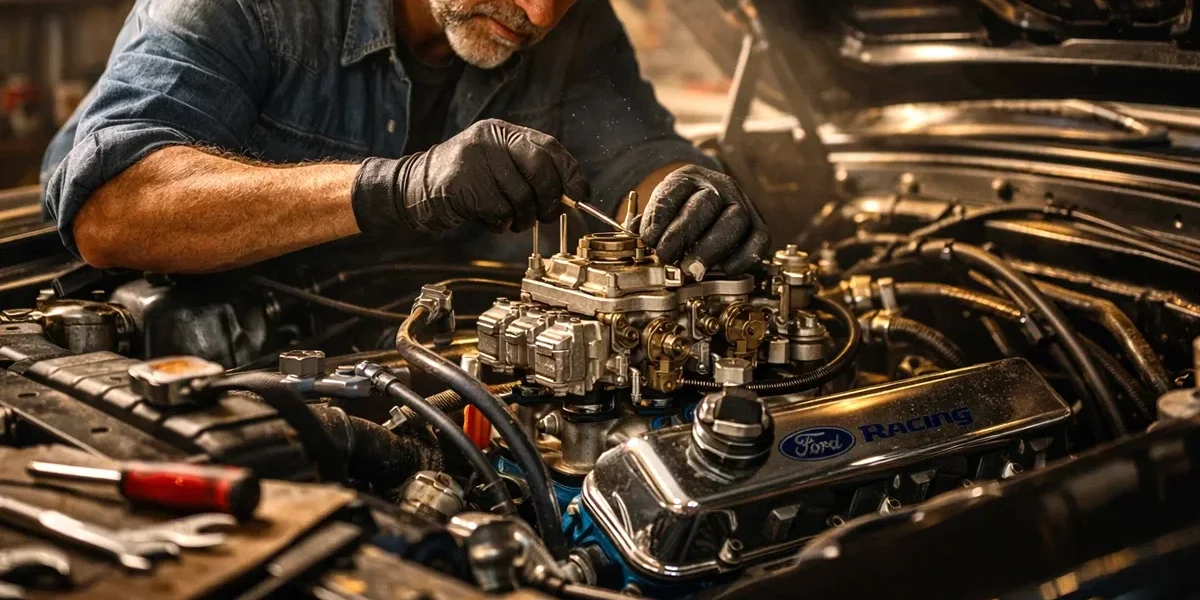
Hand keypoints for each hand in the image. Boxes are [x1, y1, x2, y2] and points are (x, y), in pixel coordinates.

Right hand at [351, 119, 589, 233]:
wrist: (414, 189)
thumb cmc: (467, 184)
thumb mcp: (499, 168)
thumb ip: (530, 173)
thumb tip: (571, 195)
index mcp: (504, 133)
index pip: (549, 148)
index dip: (570, 173)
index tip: (579, 195)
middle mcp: (490, 138)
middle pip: (540, 169)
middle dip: (551, 199)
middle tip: (547, 216)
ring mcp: (475, 158)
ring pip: (521, 196)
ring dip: (523, 218)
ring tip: (511, 220)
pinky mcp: (462, 182)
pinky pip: (499, 210)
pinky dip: (500, 223)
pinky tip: (489, 220)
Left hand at [639, 165, 769, 277]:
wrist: (712, 200)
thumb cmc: (681, 209)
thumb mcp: (661, 207)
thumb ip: (649, 222)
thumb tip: (636, 238)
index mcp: (689, 178)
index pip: (675, 189)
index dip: (660, 215)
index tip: (648, 238)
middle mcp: (720, 186)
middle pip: (706, 204)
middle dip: (684, 234)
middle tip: (667, 257)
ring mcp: (742, 203)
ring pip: (734, 221)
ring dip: (711, 248)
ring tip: (692, 270)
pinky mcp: (758, 224)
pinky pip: (759, 239)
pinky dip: (744, 257)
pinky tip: (725, 269)